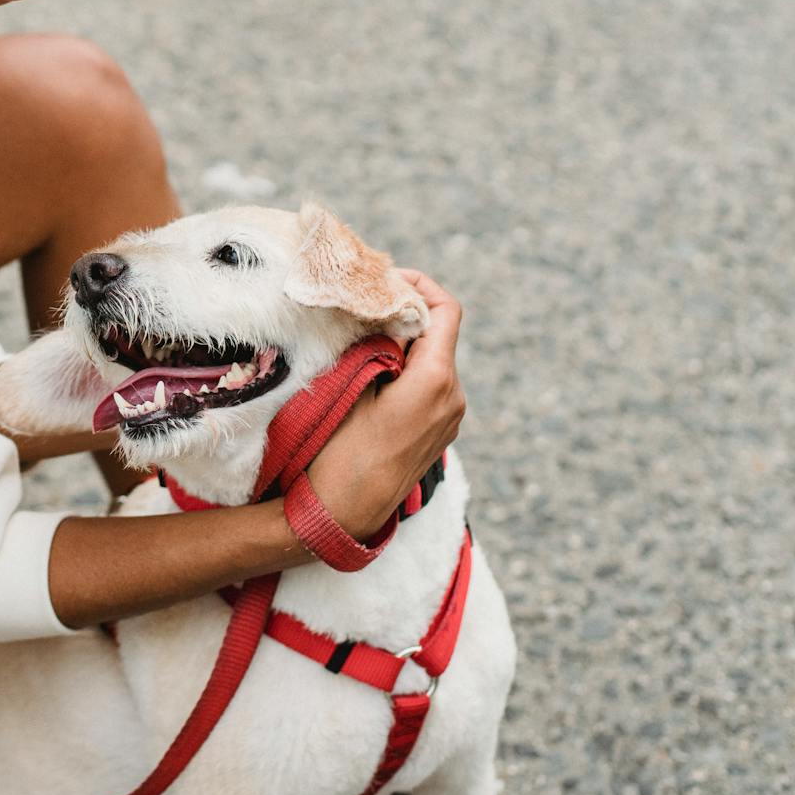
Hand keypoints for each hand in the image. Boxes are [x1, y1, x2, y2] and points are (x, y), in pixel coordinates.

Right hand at [303, 271, 465, 538]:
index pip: (447, 309)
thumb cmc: (341, 451)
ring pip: (435, 358)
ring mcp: (451, 417)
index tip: (387, 281)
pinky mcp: (442, 431)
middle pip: (440, 333)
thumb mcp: (350, 386)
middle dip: (406, 314)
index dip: (420, 285)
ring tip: (364, 340)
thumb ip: (374, 344)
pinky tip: (375, 373)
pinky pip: (433, 384)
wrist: (345, 513)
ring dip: (406, 342)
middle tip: (365, 307)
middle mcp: (454, 396)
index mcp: (435, 380)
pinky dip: (410, 368)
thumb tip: (380, 312)